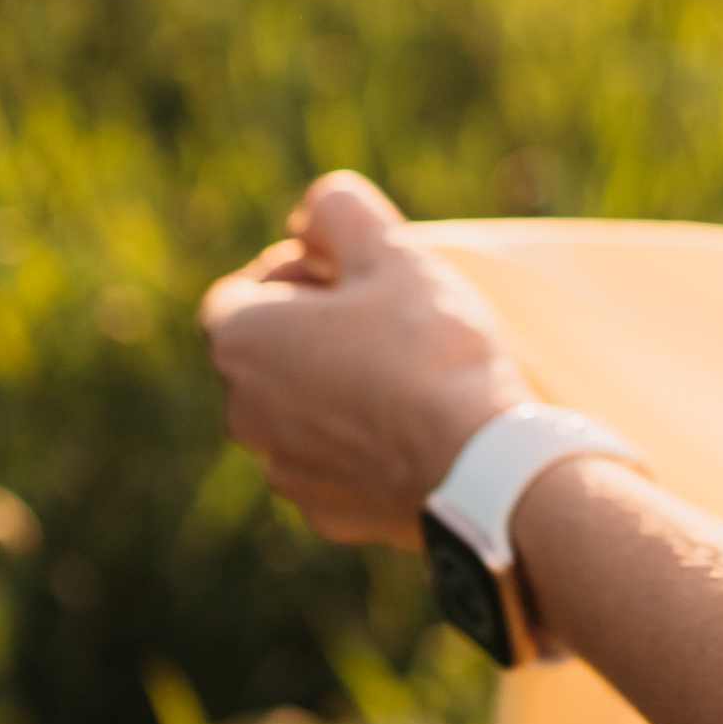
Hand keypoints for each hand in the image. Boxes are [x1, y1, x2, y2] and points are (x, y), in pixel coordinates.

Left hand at [200, 172, 529, 546]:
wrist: (481, 466)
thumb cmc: (429, 348)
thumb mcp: (391, 250)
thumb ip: (338, 210)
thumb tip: (312, 213)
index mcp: (241, 343)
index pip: (243, 290)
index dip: (297, 272)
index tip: (354, 277)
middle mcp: (242, 414)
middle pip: (269, 352)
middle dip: (316, 330)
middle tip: (387, 318)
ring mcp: (283, 472)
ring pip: (300, 411)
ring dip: (337, 387)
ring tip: (407, 374)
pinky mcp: (327, 513)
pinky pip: (334, 463)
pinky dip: (362, 444)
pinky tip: (415, 429)